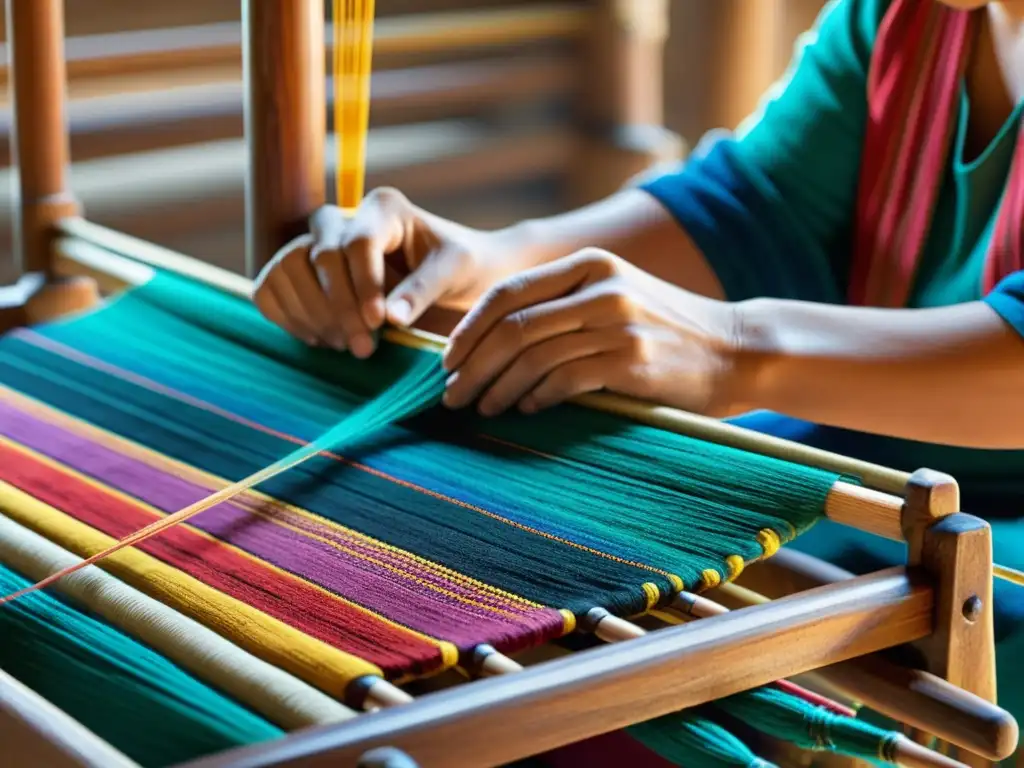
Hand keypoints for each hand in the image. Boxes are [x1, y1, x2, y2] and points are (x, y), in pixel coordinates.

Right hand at [252, 189, 512, 357]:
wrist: (459, 273)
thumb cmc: (462, 266)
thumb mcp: (454, 272)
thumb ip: (422, 291)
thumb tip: (390, 319)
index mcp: (384, 208)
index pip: (358, 241)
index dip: (362, 284)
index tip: (378, 323)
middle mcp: (345, 218)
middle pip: (320, 253)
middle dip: (338, 305)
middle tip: (363, 348)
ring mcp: (319, 242)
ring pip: (288, 266)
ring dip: (310, 312)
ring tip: (345, 345)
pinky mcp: (303, 269)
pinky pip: (271, 284)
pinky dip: (287, 314)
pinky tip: (321, 339)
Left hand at [442, 249, 746, 416]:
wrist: (738, 351)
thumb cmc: (667, 332)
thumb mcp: (617, 297)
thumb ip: (565, 305)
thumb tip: (495, 341)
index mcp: (590, 263)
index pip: (508, 293)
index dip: (468, 329)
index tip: (447, 360)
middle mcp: (601, 286)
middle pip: (512, 326)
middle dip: (472, 364)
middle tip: (450, 394)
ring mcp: (618, 321)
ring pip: (532, 355)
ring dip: (497, 387)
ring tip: (479, 408)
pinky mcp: (633, 359)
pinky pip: (565, 380)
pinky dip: (536, 397)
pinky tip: (523, 410)